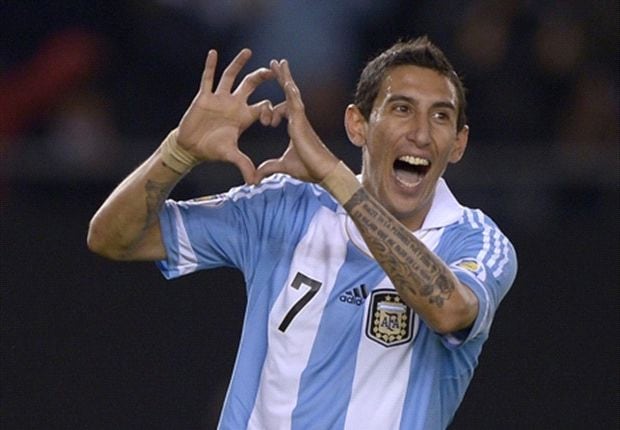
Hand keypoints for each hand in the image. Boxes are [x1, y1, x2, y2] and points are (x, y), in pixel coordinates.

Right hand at [176, 49, 275, 183]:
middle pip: (251, 84)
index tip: (274, 117)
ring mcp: (219, 98)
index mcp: (244, 116)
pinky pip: (207, 78)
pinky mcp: (204, 96)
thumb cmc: (212, 150)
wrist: (191, 148)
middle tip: (274, 68)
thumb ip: (244, 165)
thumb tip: (254, 182)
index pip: (263, 104)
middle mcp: (234, 103)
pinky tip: (213, 53)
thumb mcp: (231, 155)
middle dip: (263, 76)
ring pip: (231, 76)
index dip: (271, 108)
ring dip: (239, 64)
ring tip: (249, 52)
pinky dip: (210, 66)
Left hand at [255, 59, 338, 182]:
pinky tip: (285, 79)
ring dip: (285, 77)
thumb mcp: (282, 166)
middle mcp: (298, 119)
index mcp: (294, 126)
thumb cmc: (308, 168)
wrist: (323, 172)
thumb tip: (256, 176)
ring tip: (278, 63)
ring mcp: (300, 118)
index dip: (272, 110)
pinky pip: (295, 101)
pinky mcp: (301, 121)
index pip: (283, 109)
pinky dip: (290, 90)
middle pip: (289, 94)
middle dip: (282, 79)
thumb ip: (269, 168)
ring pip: (292, 93)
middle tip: (274, 64)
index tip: (266, 121)